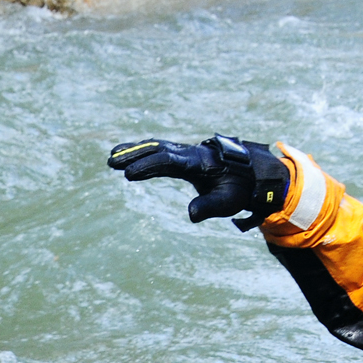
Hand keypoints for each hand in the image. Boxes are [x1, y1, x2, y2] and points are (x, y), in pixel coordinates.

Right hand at [106, 134, 289, 230]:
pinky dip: (142, 151)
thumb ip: (209, 206)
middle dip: (134, 155)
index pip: (168, 162)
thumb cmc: (238, 188)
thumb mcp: (228, 202)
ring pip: (156, 147)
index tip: (128, 173)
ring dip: (134, 151)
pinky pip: (159, 150)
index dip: (148, 166)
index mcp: (199, 163)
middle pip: (157, 149)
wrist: (250, 172)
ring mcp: (185, 152)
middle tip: (111, 161)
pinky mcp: (182, 156)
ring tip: (111, 157)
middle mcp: (189, 153)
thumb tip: (191, 215)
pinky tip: (127, 155)